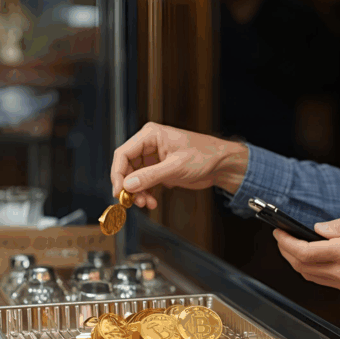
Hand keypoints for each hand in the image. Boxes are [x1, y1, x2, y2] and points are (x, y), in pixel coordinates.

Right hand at [110, 122, 248, 208]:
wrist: (222, 164)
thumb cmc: (204, 156)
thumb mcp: (176, 167)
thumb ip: (150, 176)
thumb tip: (127, 185)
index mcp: (150, 135)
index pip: (123, 153)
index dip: (117, 173)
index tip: (118, 192)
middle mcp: (149, 145)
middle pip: (126, 167)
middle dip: (128, 186)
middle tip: (133, 202)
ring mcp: (153, 158)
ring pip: (134, 177)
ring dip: (137, 192)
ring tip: (146, 203)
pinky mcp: (159, 169)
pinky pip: (144, 182)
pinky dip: (145, 193)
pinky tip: (152, 201)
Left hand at [273, 210, 339, 294]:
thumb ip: (339, 225)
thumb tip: (318, 229)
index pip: (304, 252)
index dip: (286, 243)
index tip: (279, 233)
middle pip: (302, 267)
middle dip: (287, 252)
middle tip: (281, 238)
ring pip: (311, 276)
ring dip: (297, 263)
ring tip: (292, 247)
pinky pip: (324, 280)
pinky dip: (312, 269)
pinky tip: (312, 257)